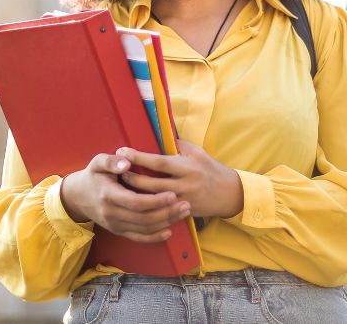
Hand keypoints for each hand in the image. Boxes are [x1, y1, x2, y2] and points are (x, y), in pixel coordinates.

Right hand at [59, 153, 191, 242]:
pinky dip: (154, 237)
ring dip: (166, 222)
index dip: (155, 201)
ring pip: (144, 229)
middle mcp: (111, 213)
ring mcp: (115, 225)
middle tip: (185, 204)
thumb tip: (126, 162)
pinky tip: (169, 231)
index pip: (135, 202)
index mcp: (108, 195)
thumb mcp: (97, 162)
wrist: (78, 197)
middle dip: (166, 213)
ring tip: (183, 213)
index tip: (172, 194)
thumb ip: (111, 161)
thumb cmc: (93, 176)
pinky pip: (138, 238)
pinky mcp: (118, 231)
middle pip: (143, 218)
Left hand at [115, 140, 243, 219]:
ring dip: (136, 193)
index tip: (123, 151)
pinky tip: (135, 202)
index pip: (159, 162)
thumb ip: (177, 145)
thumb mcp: (196, 152)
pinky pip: (161, 211)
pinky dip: (147, 206)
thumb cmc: (210, 168)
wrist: (229, 193)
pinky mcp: (182, 212)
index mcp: (187, 167)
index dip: (139, 157)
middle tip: (117, 170)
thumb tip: (156, 135)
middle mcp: (185, 185)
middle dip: (132, 177)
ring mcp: (183, 201)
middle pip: (152, 184)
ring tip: (121, 185)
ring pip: (153, 200)